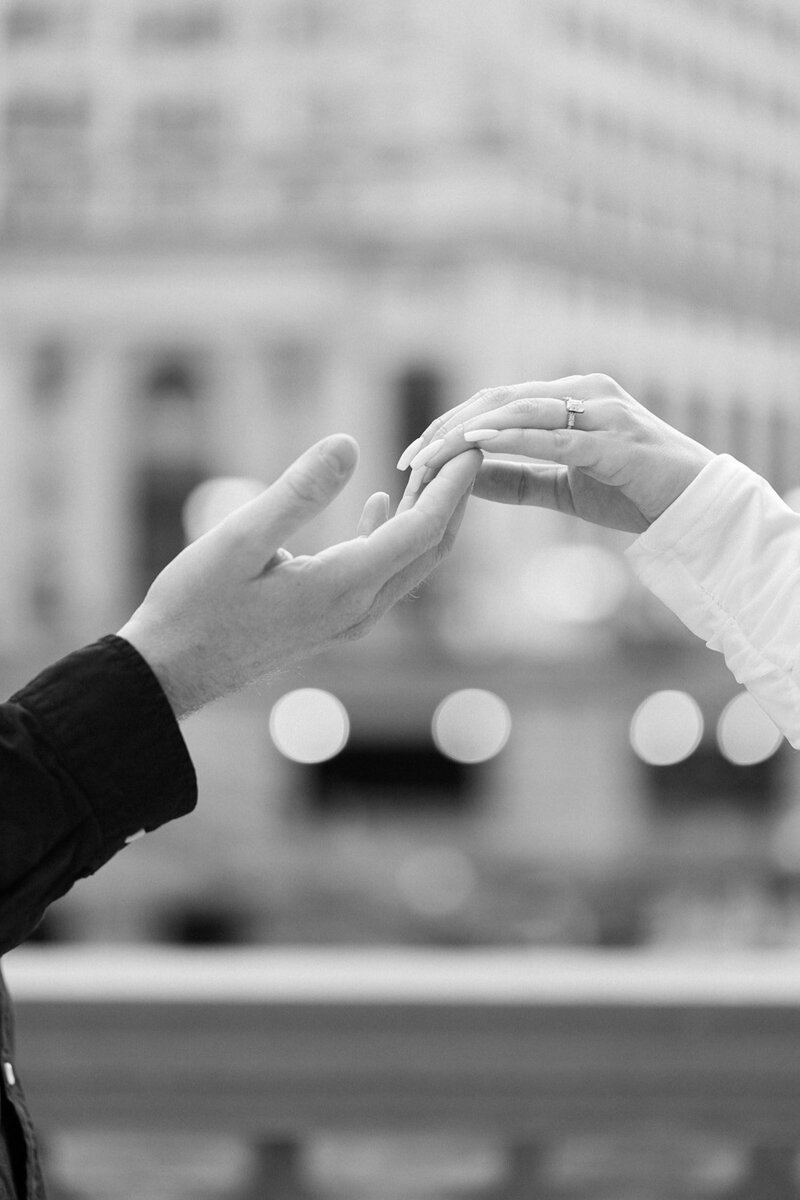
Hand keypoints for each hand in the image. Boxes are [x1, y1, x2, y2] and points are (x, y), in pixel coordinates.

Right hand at [119, 434, 480, 715]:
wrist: (171, 670)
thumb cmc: (196, 604)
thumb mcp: (239, 538)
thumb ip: (297, 492)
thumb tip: (350, 443)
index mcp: (344, 586)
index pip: (422, 530)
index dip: (451, 485)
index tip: (471, 444)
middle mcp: (359, 609)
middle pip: (430, 548)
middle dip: (450, 496)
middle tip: (458, 444)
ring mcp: (349, 621)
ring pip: (410, 562)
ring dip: (424, 514)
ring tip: (426, 463)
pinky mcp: (333, 622)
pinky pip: (384, 575)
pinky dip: (393, 534)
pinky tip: (378, 503)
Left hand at [397, 373, 714, 533]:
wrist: (695, 508)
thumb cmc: (631, 491)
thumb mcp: (562, 486)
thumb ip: (517, 478)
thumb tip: (462, 477)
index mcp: (568, 398)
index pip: (495, 402)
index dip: (449, 426)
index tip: (412, 455)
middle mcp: (582, 392)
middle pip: (498, 400)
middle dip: (447, 429)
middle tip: (408, 458)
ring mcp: (601, 411)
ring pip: (520, 411)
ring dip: (469, 433)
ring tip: (431, 456)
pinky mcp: (615, 440)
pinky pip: (556, 437)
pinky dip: (514, 438)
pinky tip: (478, 446)